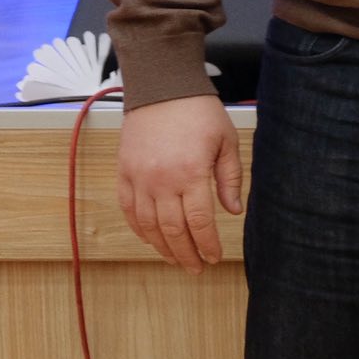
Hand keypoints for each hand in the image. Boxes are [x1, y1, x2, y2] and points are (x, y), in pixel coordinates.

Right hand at [116, 95, 242, 273]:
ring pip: (148, 225)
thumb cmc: (200, 113)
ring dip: (162, 247)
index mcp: (191, 174)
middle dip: (186, 254)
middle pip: (173, 230)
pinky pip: (128, 210)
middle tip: (196, 268)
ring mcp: (139, 179)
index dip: (207, 244)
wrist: (163, 90)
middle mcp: (162, 181)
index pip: (199, 222)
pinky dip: (139, 229)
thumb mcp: (227, 141)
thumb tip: (234, 211)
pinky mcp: (124, 174)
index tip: (214, 258)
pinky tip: (151, 239)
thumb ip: (229, 178)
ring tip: (176, 259)